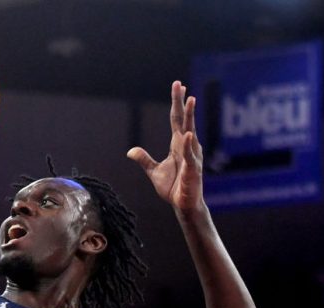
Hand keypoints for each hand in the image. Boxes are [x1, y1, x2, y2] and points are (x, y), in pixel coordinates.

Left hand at [127, 81, 204, 211]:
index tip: (178, 86)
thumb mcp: (154, 171)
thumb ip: (144, 159)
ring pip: (191, 132)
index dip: (176, 103)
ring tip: (190, 100)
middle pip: (184, 120)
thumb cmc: (173, 188)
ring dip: (190, 116)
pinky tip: (188, 134)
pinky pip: (190, 155)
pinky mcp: (193, 169)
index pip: (177, 119)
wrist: (183, 205)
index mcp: (178, 145)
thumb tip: (130, 151)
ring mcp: (192, 156)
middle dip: (182, 102)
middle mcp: (187, 146)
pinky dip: (189, 145)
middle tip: (180, 84)